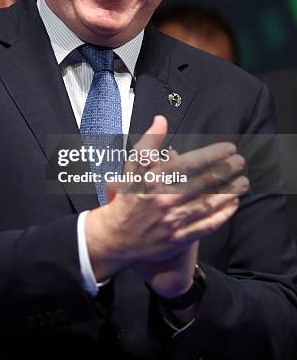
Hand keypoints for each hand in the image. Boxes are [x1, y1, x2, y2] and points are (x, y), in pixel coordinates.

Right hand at [85, 115, 247, 282]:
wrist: (114, 237)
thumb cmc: (126, 198)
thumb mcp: (131, 166)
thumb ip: (149, 142)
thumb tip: (161, 120)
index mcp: (154, 180)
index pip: (190, 163)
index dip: (213, 154)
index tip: (228, 148)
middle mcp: (165, 200)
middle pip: (203, 182)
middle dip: (226, 170)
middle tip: (240, 161)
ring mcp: (172, 221)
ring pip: (208, 204)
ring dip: (230, 191)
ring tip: (243, 181)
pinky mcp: (178, 240)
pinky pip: (206, 226)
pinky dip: (222, 215)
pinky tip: (233, 204)